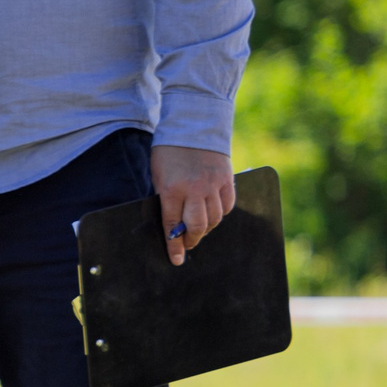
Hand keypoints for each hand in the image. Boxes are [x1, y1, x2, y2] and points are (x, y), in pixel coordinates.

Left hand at [150, 143, 234, 267]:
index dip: (174, 246)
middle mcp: (194, 190)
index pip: (172, 226)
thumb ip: (166, 198)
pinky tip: (214, 213)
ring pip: (215, 218)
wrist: (192, 126)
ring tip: (199, 229)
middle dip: (192, 240)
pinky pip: (228, 205)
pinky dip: (221, 213)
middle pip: (198, 227)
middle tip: (188, 244)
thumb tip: (172, 222)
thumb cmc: (168, 152)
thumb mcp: (158, 175)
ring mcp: (213, 185)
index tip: (176, 260)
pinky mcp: (227, 179)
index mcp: (172, 190)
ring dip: (207, 228)